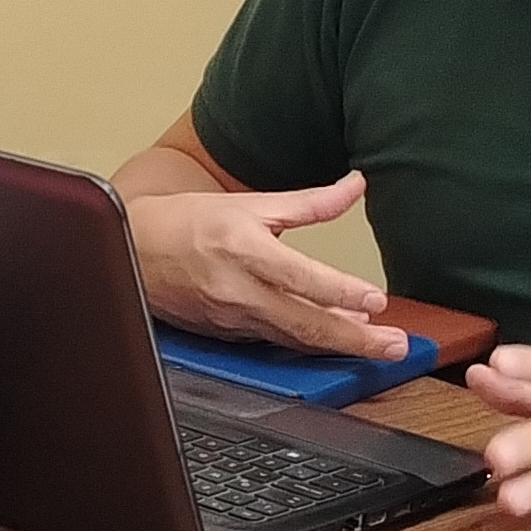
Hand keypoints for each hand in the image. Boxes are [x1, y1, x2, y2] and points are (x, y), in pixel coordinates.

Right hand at [125, 174, 410, 358]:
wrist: (135, 249)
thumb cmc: (188, 222)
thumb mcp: (251, 203)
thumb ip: (309, 203)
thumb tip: (355, 185)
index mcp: (244, 249)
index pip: (302, 278)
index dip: (341, 293)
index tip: (376, 301)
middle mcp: (238, 290)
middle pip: (305, 323)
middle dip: (356, 339)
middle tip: (396, 345)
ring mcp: (231, 319)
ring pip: (293, 339)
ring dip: (338, 345)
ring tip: (376, 345)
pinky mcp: (226, 337)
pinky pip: (274, 343)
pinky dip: (307, 344)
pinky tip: (332, 340)